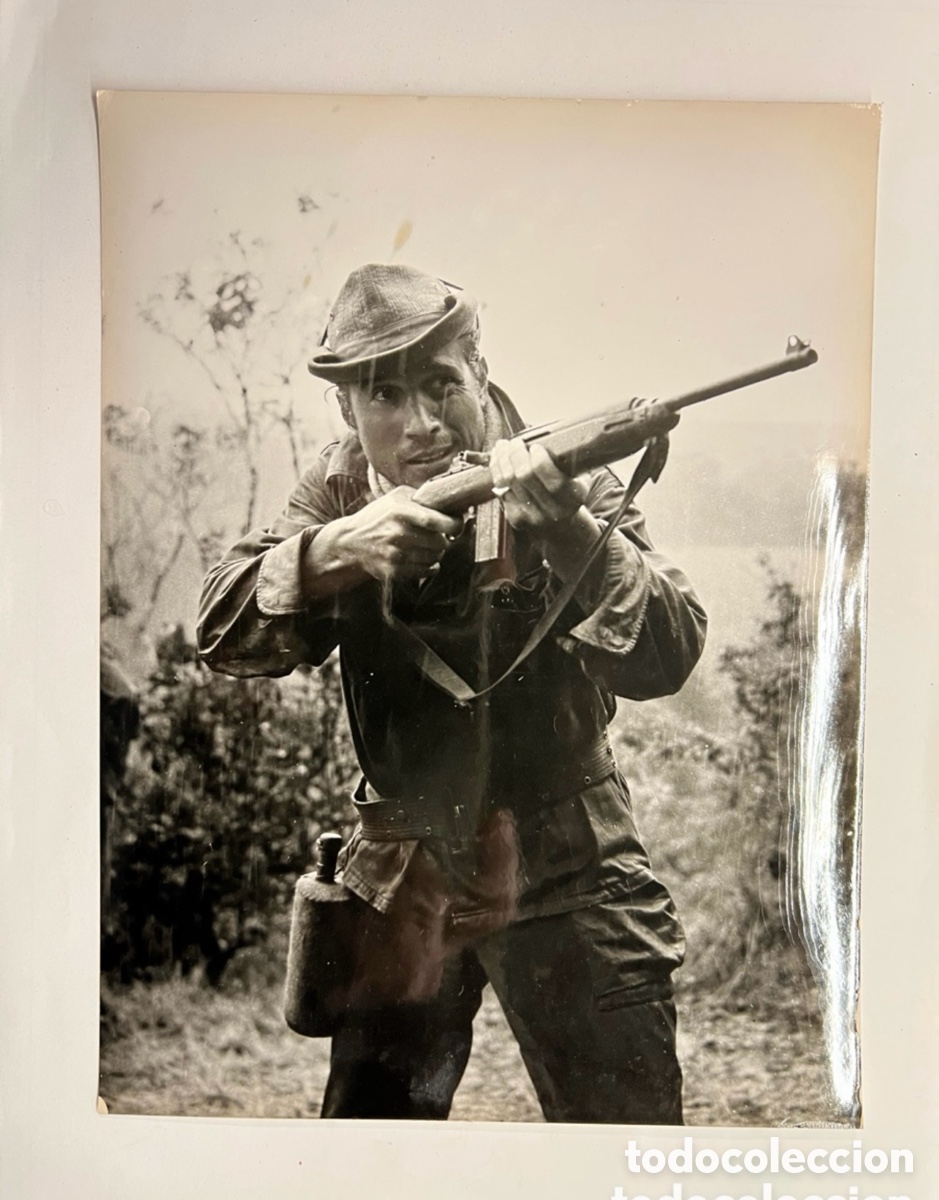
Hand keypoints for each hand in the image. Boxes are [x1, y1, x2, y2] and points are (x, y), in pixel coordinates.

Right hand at [315, 487, 463, 585]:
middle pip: (439, 543)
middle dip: (443, 540)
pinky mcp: (393, 571)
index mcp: (400, 512)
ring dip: (436, 553)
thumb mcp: (395, 497)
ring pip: (434, 558)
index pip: (435, 521)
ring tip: (427, 546)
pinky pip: (425, 571)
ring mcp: (395, 555)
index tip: (457, 525)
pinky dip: (429, 566)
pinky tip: (422, 558)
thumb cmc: (378, 516)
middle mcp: (397, 534)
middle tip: (437, 536)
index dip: (453, 525)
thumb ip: (421, 496)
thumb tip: (450, 498)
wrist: (351, 541)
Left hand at [488, 439, 588, 541]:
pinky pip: (500, 489)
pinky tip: (498, 460)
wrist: (561, 526)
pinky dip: (497, 471)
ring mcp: (532, 516)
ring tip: (503, 446)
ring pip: (508, 481)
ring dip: (502, 459)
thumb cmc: (568, 493)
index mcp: (572, 497)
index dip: (539, 459)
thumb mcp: (579, 478)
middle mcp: (553, 510)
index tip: (535, 447)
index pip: (552, 479)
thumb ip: (570, 461)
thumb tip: (556, 433)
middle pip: (524, 475)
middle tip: (515, 442)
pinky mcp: (516, 518)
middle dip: (516, 453)